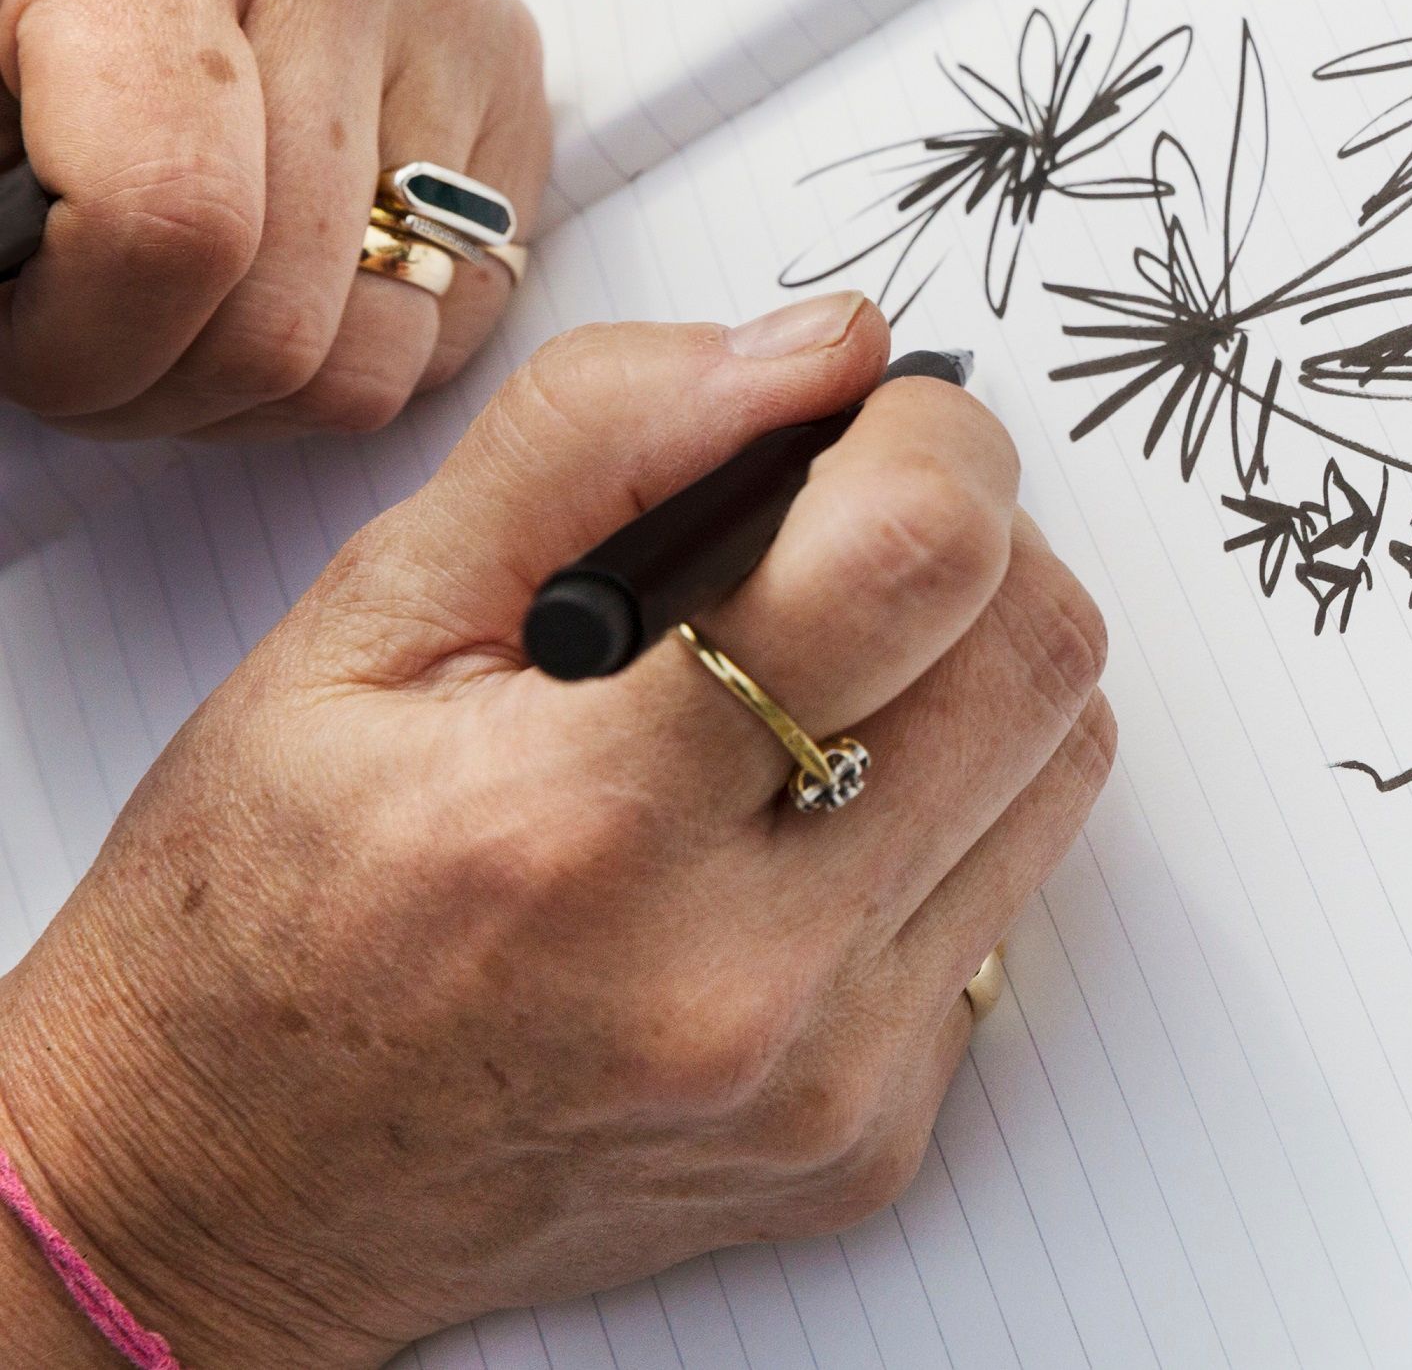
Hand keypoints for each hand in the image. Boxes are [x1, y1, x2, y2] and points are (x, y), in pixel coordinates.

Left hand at [0, 0, 550, 438]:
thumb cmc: (4, 30)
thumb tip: (22, 332)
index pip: (170, 219)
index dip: (83, 348)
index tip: (23, 344)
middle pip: (280, 313)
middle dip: (159, 380)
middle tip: (87, 342)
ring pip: (377, 347)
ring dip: (258, 384)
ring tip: (180, 304)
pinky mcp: (511, 66)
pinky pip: (460, 319)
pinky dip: (356, 342)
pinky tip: (276, 269)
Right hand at [0, 292, 1116, 1366]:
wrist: (220, 1196)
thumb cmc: (261, 911)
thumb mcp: (365, 619)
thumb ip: (603, 438)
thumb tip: (827, 345)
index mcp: (585, 826)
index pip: (921, 559)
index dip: (928, 441)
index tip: (864, 422)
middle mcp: (738, 977)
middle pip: (1037, 650)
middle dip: (966, 540)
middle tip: (835, 544)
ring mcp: (828, 1075)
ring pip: (1061, 760)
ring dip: (970, 673)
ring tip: (813, 679)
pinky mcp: (877, 1135)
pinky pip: (1010, 897)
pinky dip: (939, 817)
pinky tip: (795, 824)